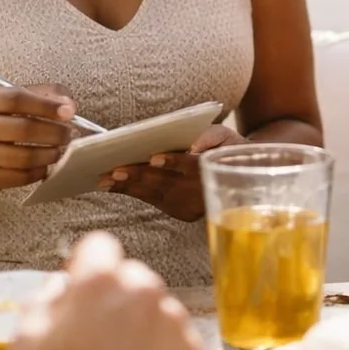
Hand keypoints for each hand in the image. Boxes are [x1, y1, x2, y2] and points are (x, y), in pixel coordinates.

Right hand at [0, 83, 77, 193]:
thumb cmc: (3, 119)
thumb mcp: (21, 98)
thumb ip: (47, 94)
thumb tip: (67, 106)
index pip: (16, 99)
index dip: (47, 105)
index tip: (69, 112)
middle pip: (23, 129)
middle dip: (54, 133)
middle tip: (67, 134)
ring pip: (23, 157)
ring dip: (49, 155)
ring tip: (58, 151)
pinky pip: (19, 177)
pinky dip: (38, 172)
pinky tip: (44, 166)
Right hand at [11, 232, 199, 349]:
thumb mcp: (26, 339)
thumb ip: (43, 298)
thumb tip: (61, 284)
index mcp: (101, 279)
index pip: (99, 245)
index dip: (86, 265)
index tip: (81, 288)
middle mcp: (144, 288)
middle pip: (130, 277)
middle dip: (115, 297)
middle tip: (97, 334)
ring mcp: (173, 317)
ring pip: (154, 307)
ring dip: (139, 323)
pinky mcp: (193, 346)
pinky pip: (174, 336)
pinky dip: (160, 349)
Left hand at [99, 124, 244, 221]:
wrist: (242, 178)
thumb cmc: (228, 149)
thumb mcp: (226, 136)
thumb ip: (210, 136)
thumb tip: (192, 145)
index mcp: (213, 169)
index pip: (192, 166)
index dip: (174, 161)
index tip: (155, 157)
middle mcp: (200, 191)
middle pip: (167, 182)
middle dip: (139, 176)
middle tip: (114, 170)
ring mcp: (190, 206)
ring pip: (156, 195)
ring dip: (129, 187)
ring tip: (106, 179)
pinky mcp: (182, 213)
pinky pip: (153, 202)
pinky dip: (133, 193)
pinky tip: (114, 186)